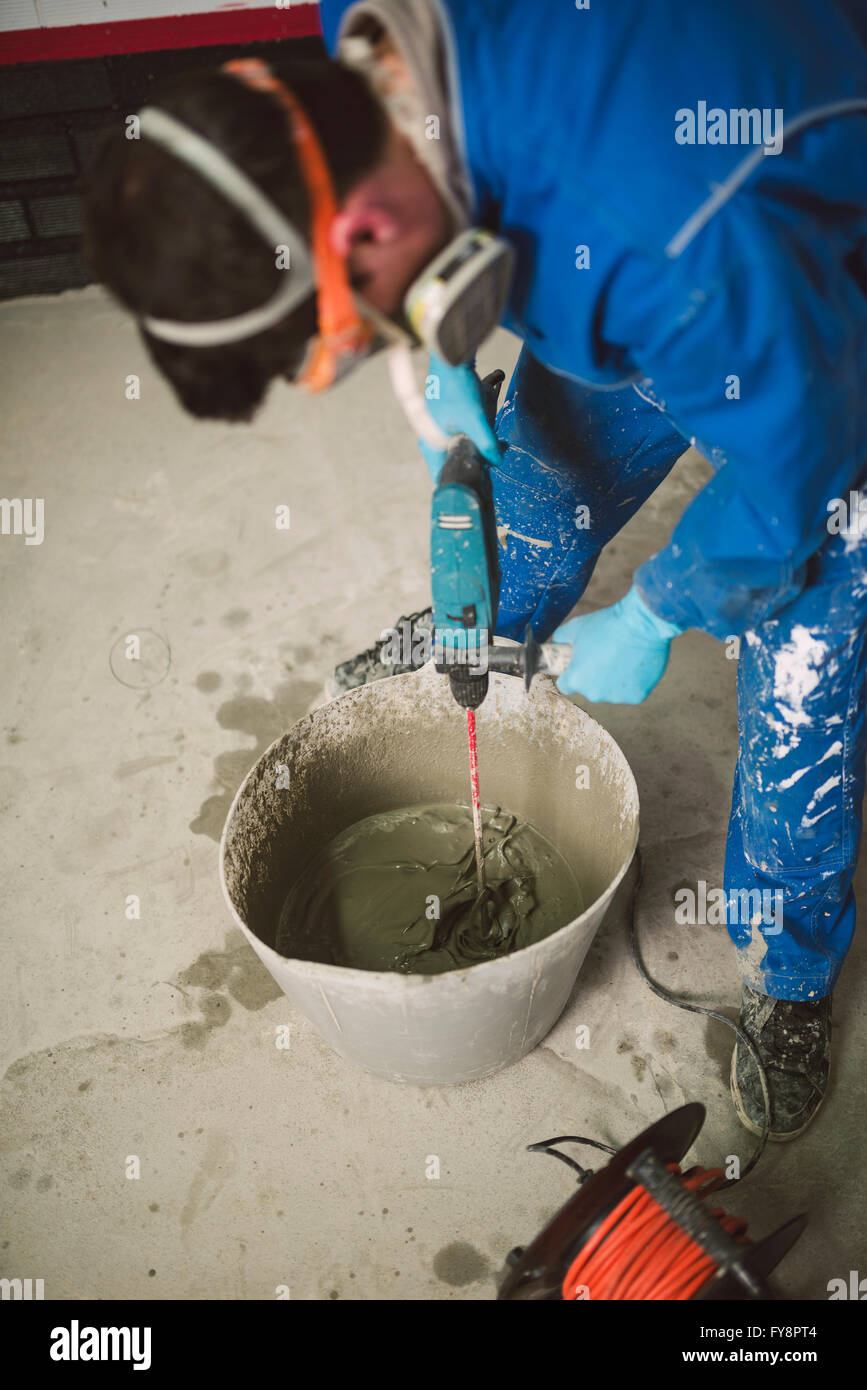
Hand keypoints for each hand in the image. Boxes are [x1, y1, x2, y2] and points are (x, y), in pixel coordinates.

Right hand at [419, 353, 501, 481]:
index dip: (459, 482)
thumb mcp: (476, 419)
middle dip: (473, 465)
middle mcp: (430, 438)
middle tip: (493, 465)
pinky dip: (473, 436)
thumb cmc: (457, 389)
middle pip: (451, 463)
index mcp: (431, 444)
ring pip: (456, 448)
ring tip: (496, 448)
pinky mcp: (444, 416)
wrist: (451, 358)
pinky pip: (459, 434)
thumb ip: (486, 444)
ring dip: (476, 449)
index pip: (441, 476)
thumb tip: (498, 462)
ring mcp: (435, 427)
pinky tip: (489, 433)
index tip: (478, 486)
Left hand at [553, 585, 682, 702]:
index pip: (566, 685)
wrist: (641, 624)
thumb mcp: (574, 628)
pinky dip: (632, 680)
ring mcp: (617, 697)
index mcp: (576, 679)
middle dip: (593, 676)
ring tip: (622, 656)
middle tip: (603, 655)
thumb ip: (560, 640)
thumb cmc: (607, 625)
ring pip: (611, 691)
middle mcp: (595, 693)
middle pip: (589, 688)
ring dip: (613, 679)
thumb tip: (558, 644)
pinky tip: (635, 662)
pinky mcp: (637, 696)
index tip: (578, 664)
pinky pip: (630, 690)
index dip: (571, 673)